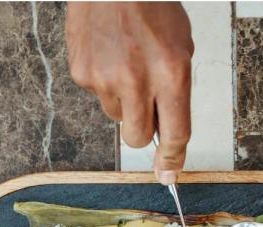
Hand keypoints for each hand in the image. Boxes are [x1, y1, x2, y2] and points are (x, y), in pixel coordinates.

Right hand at [65, 2, 193, 183]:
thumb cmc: (154, 10)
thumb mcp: (181, 48)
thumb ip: (176, 92)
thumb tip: (168, 134)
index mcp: (172, 74)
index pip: (176, 133)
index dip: (172, 159)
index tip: (169, 175)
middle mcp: (137, 80)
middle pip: (138, 138)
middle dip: (144, 132)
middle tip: (146, 108)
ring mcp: (105, 77)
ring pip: (117, 116)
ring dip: (124, 101)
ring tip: (127, 64)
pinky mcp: (81, 72)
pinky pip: (96, 94)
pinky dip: (104, 82)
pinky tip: (109, 54)